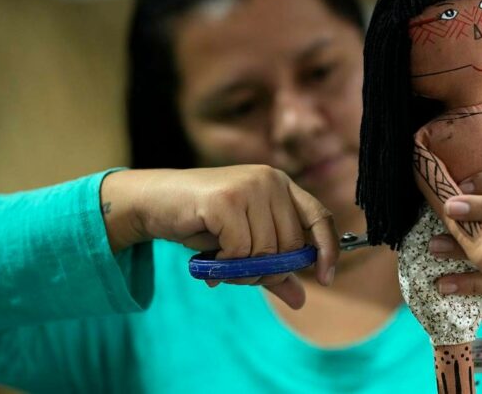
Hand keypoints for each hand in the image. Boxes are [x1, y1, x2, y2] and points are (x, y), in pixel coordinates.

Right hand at [100, 166, 339, 309]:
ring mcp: (249, 187)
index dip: (327, 250)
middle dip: (267, 272)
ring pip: (265, 252)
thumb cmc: (201, 221)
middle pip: (289, 245)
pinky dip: (224, 263)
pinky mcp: (227, 200)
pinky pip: (240, 250)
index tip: (326, 279)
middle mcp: (270, 181)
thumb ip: (271, 269)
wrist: (153, 202)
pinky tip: (209, 256)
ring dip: (242, 271)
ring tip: (220, 264)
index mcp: (280, 185)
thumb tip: (301, 301)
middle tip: (238, 273)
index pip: (319, 217)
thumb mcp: (242, 245)